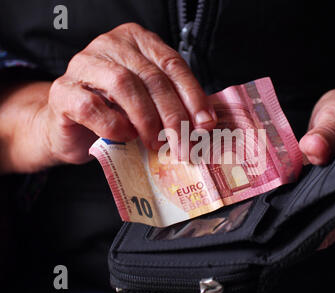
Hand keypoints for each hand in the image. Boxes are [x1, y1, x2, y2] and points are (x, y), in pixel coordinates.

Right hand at [42, 23, 215, 164]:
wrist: (70, 127)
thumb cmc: (115, 114)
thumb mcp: (149, 104)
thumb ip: (173, 106)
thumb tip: (204, 125)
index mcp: (137, 41)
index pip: (173, 63)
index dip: (193, 96)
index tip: (205, 124)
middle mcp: (110, 45)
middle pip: (152, 76)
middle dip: (173, 114)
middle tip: (184, 144)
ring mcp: (83, 64)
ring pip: (123, 84)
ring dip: (146, 119)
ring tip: (156, 143)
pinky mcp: (63, 91)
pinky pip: (92, 106)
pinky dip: (114, 125)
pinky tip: (125, 137)